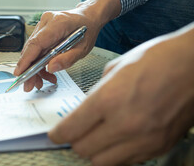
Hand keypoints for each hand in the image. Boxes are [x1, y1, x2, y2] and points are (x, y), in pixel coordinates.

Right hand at [14, 0, 120, 91]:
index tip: (19, 73)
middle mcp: (46, 22)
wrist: (88, 16)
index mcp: (57, 24)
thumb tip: (51, 68)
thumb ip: (67, 59)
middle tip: (29, 85)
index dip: (26, 60)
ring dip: (34, 67)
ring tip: (41, 81)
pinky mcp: (41, 30)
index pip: (36, 43)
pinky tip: (45, 72)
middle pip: (31, 48)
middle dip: (29, 69)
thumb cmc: (87, 29)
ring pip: (32, 50)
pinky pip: (36, 47)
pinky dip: (38, 61)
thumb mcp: (83, 49)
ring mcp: (42, 25)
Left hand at [48, 23, 193, 165]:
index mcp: (109, 99)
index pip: (71, 129)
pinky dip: (116, 154)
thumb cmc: (157, 59)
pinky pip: (128, 161)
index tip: (55, 134)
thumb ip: (97, 94)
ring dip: (94, 151)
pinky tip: (118, 139)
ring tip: (96, 137)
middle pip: (83, 149)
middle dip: (74, 141)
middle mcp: (125, 124)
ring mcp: (144, 139)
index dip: (58, 134)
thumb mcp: (115, 69)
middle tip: (75, 132)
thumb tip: (87, 110)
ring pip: (103, 162)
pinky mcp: (160, 146)